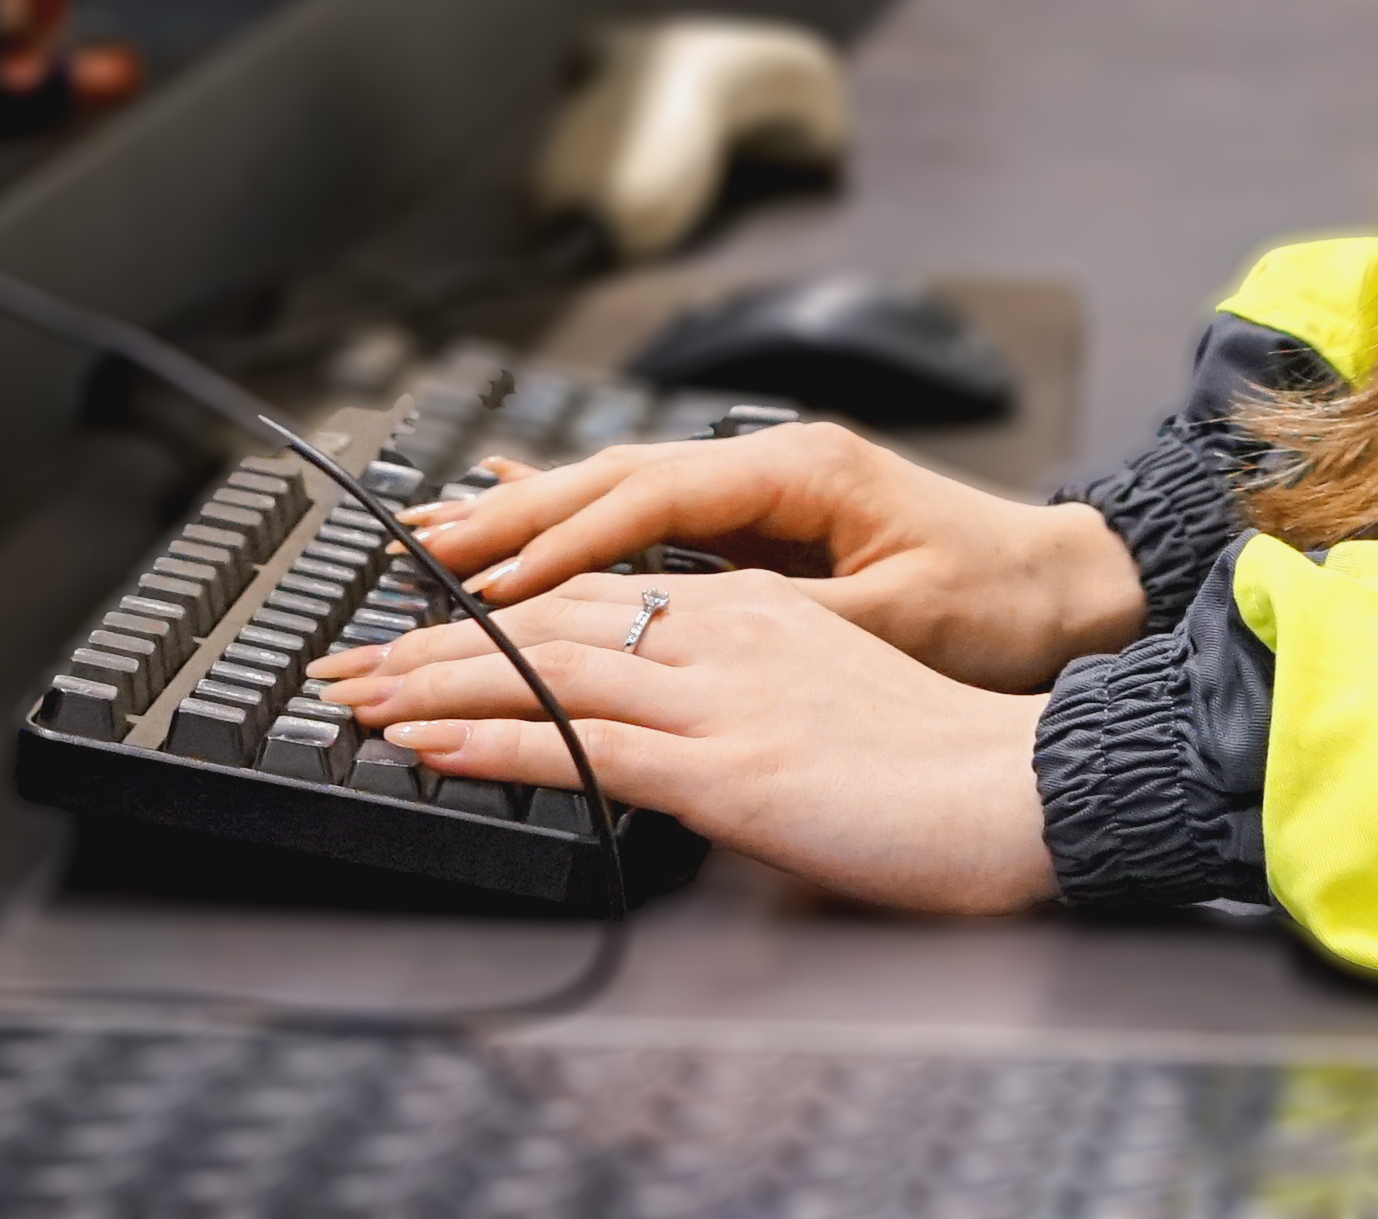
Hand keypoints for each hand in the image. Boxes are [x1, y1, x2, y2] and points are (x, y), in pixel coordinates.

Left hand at [311, 568, 1055, 913]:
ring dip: (436, 680)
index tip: (424, 623)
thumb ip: (754, 692)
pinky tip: (429, 743)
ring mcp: (723, 692)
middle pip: (552, 615)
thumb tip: (689, 724)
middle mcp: (727, 629)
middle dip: (438, 635)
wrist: (1024, 787)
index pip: (597, 590)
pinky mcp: (727, 763)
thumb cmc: (946, 760)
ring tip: (358, 695)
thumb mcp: (836, 696)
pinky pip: (584, 740)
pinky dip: (493, 737)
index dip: (498, 605)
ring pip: (548, 666)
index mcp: (756, 607)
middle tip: (352, 655)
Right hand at [403, 427, 1148, 691]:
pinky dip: (578, 514)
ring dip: (530, 511)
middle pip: (615, 478)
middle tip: (417, 548)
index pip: (651, 500)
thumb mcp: (897, 624)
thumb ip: (792, 624)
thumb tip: (695, 637)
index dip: (564, 543)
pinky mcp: (764, 516)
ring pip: (621, 488)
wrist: (1067, 584)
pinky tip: (517, 502)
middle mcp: (771, 460)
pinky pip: (651, 510)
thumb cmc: (999, 607)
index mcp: (800, 470)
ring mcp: (764, 482)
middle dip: (513, 514)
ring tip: (438, 528)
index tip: (493, 584)